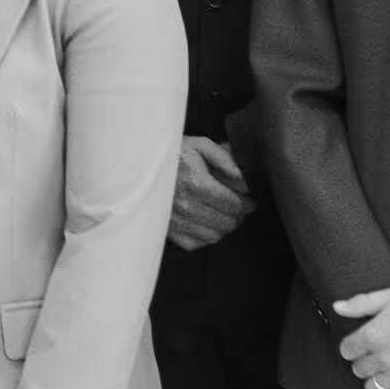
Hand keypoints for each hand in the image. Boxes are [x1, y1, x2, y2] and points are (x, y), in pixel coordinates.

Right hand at [165, 136, 253, 252]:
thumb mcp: (199, 145)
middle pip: (227, 222)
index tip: (250, 200)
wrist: (138, 165)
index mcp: (196, 183)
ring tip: (224, 214)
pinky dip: (206, 235)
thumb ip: (225, 159)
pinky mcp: (168, 231)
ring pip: (215, 236)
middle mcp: (185, 205)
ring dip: (224, 226)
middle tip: (239, 206)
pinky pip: (197, 243)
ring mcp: (175, 221)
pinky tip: (206, 221)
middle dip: (238, 215)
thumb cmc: (172, 154)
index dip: (247, 203)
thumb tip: (244, 177)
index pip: (233, 204)